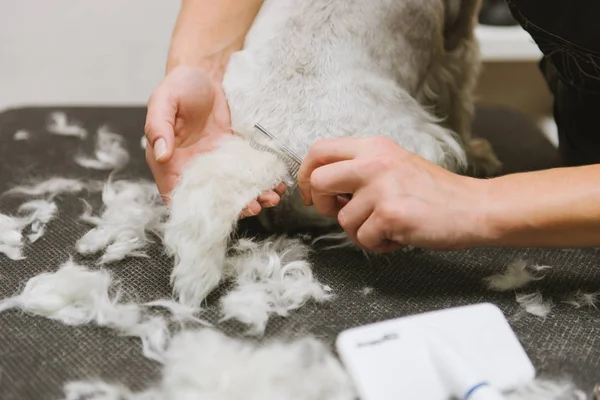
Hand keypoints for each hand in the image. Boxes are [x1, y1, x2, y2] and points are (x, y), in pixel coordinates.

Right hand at [144, 65, 284, 216]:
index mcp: (170, 161)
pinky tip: (277, 184)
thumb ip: (158, 127)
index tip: (217, 212)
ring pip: (233, 190)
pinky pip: (248, 173)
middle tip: (255, 207)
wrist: (206, 72)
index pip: (177, 193)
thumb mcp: (164, 101)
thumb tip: (161, 155)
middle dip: (234, 207)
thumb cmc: (179, 85)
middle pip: (212, 198)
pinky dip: (263, 181)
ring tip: (271, 198)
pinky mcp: (235, 155)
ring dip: (253, 197)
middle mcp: (193, 167)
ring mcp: (216, 163)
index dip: (195, 208)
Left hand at [297, 137, 489, 251]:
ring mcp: (383, 188)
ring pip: (342, 219)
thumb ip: (360, 170)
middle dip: (321, 205)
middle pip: (318, 181)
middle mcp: (375, 162)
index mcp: (374, 147)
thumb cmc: (433, 192)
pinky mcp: (391, 214)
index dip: (305, 174)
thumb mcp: (394, 165)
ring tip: (388, 226)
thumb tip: (322, 187)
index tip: (311, 193)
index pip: (319, 150)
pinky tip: (399, 236)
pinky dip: (379, 244)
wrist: (475, 207)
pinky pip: (363, 239)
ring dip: (361, 231)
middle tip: (341, 213)